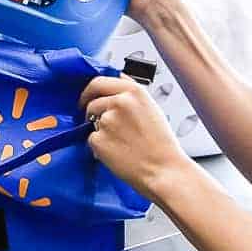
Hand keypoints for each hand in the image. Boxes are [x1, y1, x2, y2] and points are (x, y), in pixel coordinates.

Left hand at [80, 75, 191, 202]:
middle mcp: (119, 102)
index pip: (99, 81)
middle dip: (89, 109)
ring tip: (120, 143)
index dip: (90, 90)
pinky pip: (92, 139)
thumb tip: (116, 79)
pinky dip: (100, 146)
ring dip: (99, 130)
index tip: (88, 96)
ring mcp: (107, 121)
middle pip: (92, 101)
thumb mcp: (151, 107)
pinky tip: (117, 153)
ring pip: (91, 121)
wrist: (164, 171)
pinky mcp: (98, 140)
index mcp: (133, 92)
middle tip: (92, 119)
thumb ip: (130, 92)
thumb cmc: (161, 143)